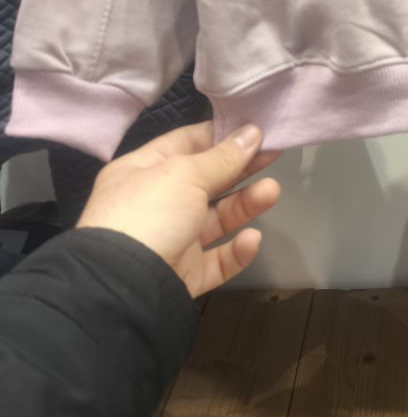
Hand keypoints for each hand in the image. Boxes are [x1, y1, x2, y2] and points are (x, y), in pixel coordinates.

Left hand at [77, 122, 281, 297]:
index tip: (254, 127)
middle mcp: (154, 204)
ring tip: (272, 191)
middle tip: (274, 153)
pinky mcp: (183, 275)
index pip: (185, 143)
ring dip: (244, 205)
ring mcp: (170, 241)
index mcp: (141, 171)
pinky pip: (216, 260)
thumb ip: (223, 157)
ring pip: (215, 220)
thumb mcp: (185, 175)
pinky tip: (251, 239)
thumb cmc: (148, 215)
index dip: (219, 133)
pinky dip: (236, 250)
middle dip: (240, 168)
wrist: (124, 289)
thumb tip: (252, 133)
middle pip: (205, 180)